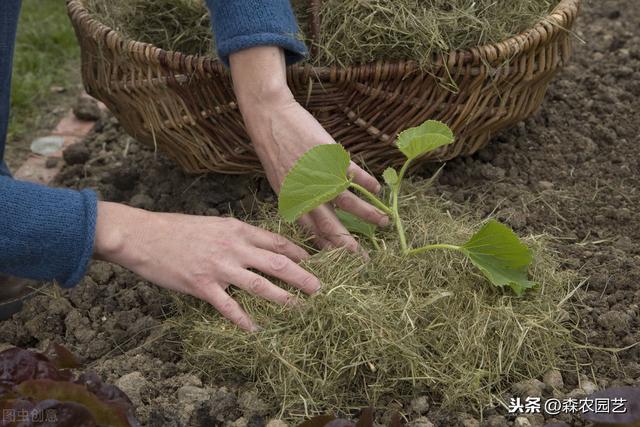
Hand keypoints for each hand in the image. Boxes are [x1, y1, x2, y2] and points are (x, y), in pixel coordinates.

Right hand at [94, 202, 320, 330]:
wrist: (143, 235)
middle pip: (276, 263)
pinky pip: (229, 307)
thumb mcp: (213, 224)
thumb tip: (256, 247)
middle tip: (321, 289)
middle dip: (302, 277)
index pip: (276, 241)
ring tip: (301, 309)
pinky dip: (245, 320)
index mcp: (237, 229)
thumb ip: (236, 236)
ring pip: (259, 285)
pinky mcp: (202, 285)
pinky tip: (257, 330)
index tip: (314, 263)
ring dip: (283, 298)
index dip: (298, 253)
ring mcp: (218, 267)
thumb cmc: (176, 229)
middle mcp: (233, 247)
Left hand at [230, 47, 388, 251]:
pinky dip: (367, 182)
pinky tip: (378, 189)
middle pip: (330, 226)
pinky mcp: (330, 158)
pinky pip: (354, 174)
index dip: (327, 245)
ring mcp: (320, 176)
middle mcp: (306, 193)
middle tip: (363, 259)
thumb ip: (296, 195)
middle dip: (348, 244)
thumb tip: (311, 208)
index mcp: (292, 200)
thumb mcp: (279, 178)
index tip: (340, 258)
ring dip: (367, 214)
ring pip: (348, 202)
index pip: (312, 230)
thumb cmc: (272, 146)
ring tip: (384, 222)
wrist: (269, 118)